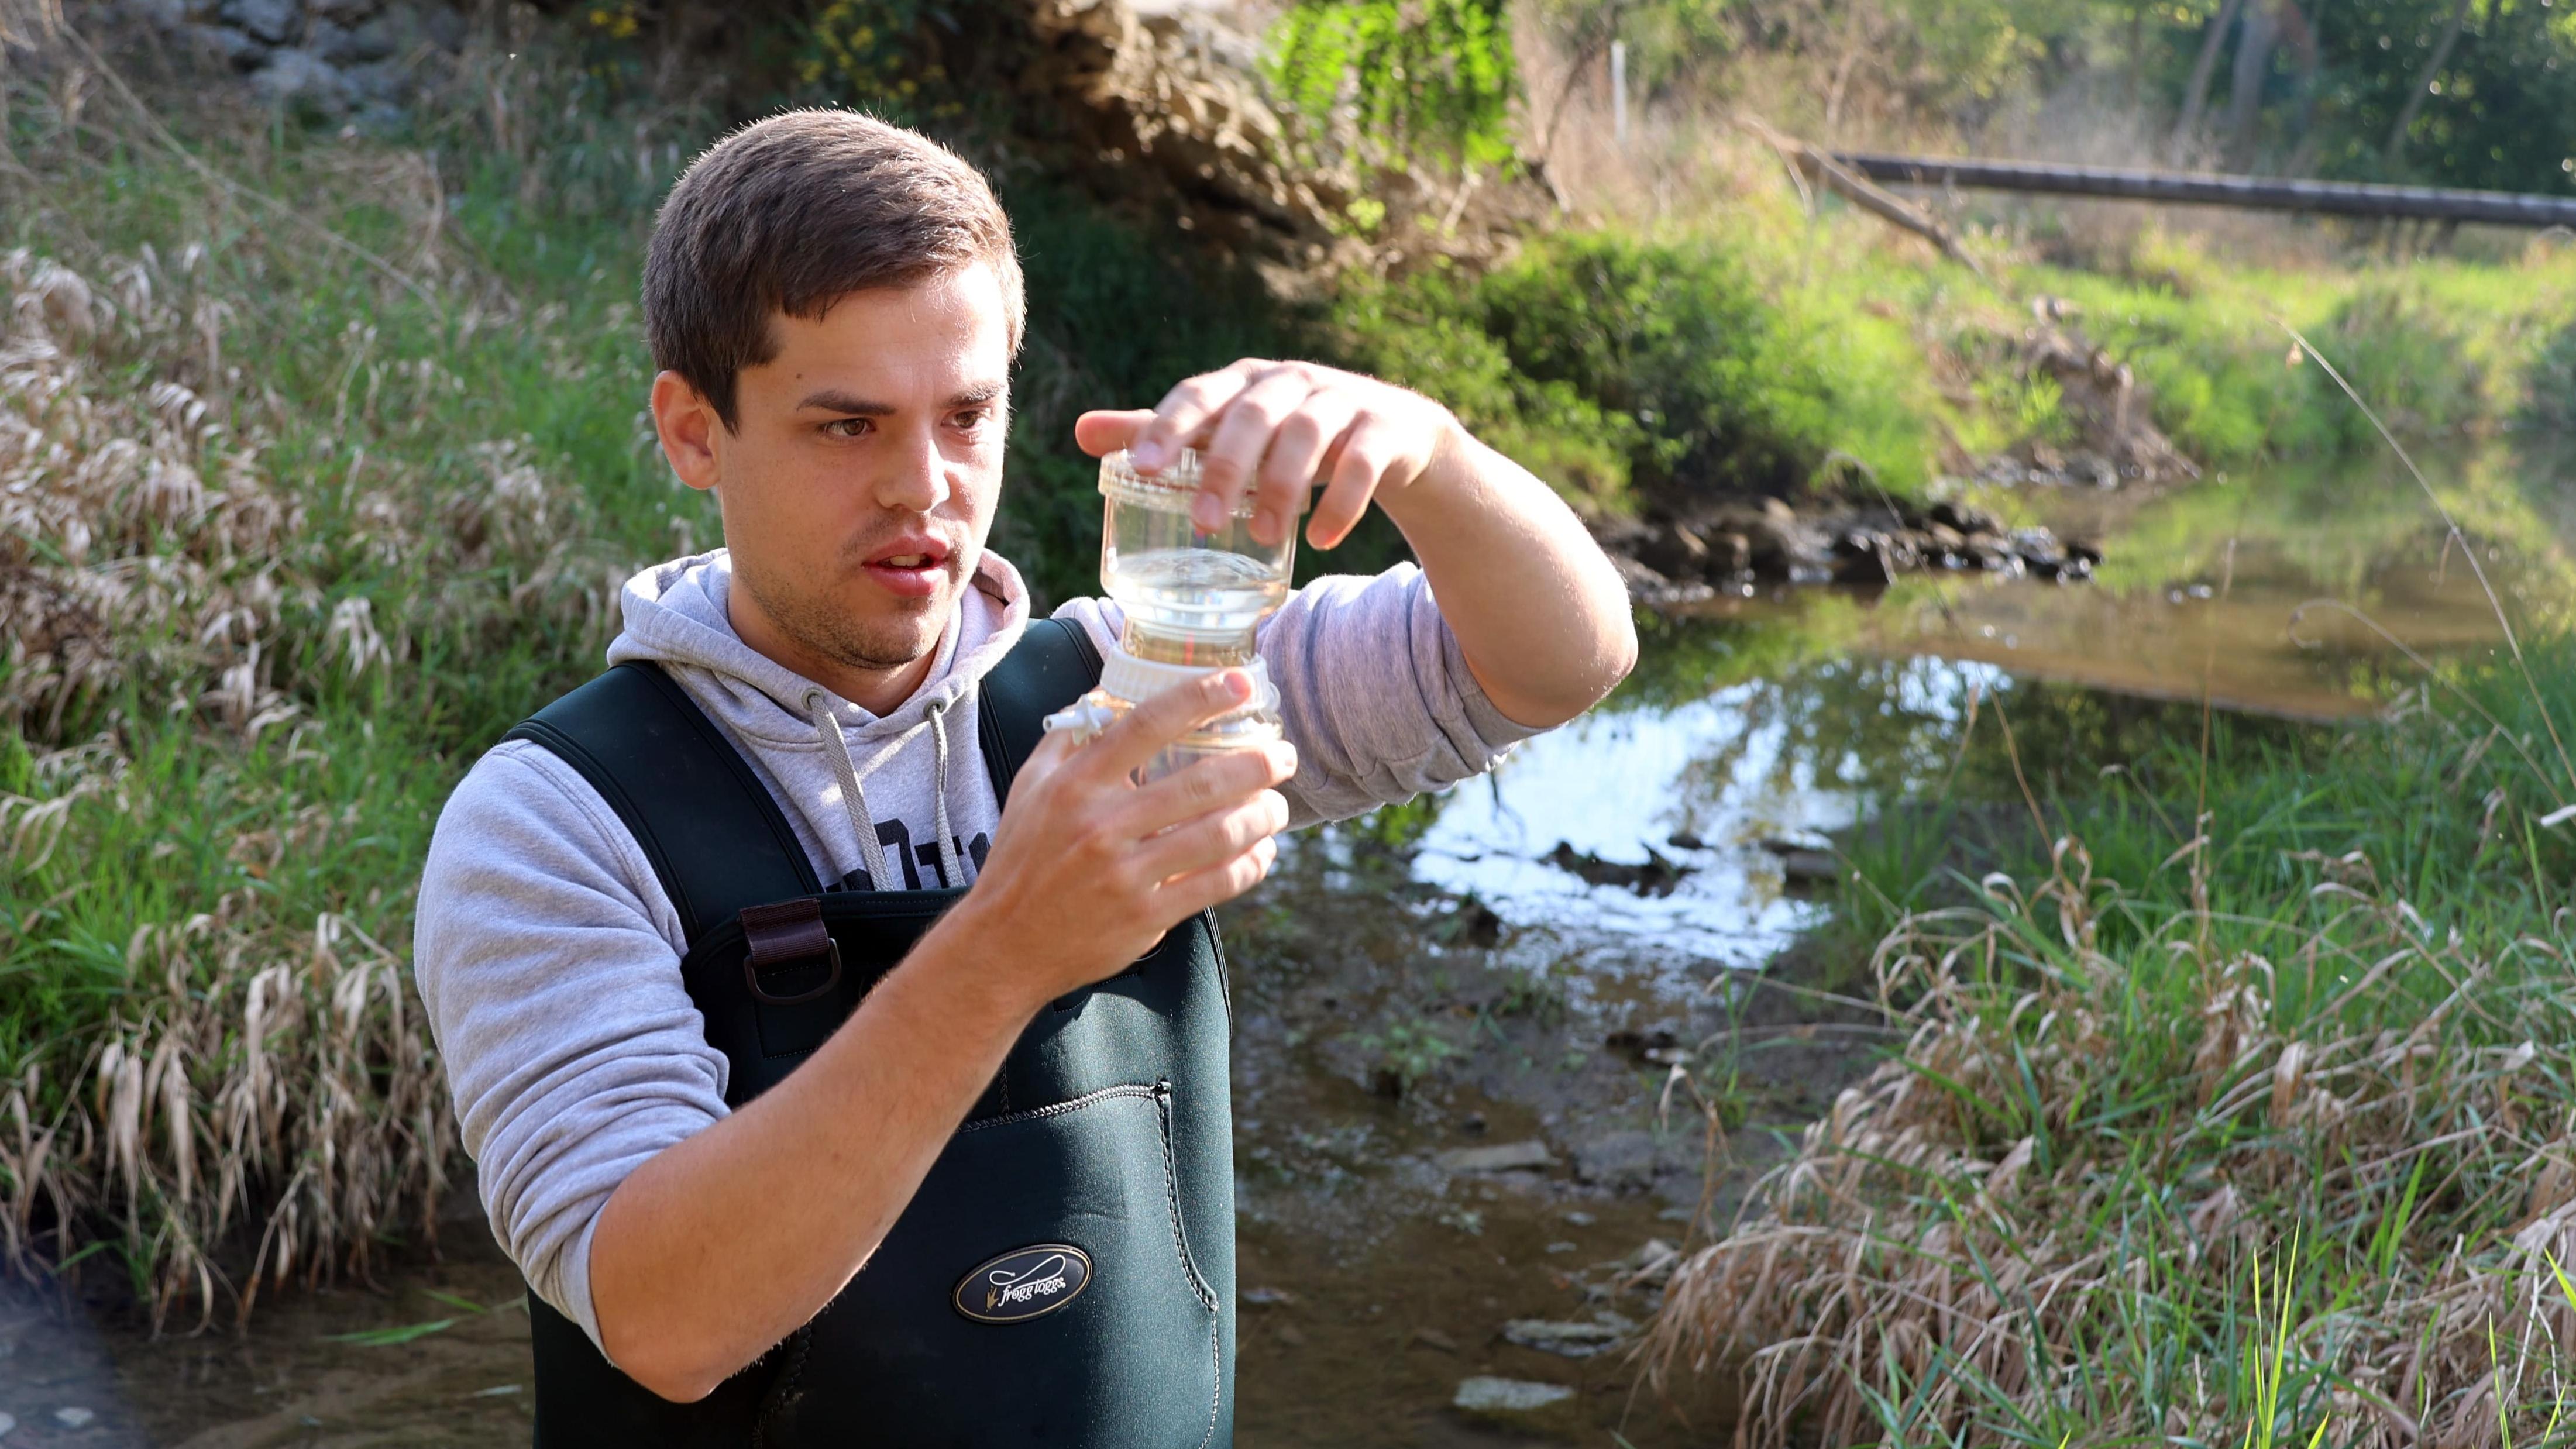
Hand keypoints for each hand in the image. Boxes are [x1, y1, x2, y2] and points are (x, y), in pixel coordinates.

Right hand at [943, 669, 1295, 1004]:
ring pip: (1219, 835)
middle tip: (1283, 756)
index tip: (1241, 684)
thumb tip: (1109, 694)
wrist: (1006, 943)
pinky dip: (1251, 864)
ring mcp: (1126, 875)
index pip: (1146, 725)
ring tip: (1278, 805)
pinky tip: (1263, 851)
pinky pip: (1217, 884)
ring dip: (1263, 815)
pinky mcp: (1146, 916)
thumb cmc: (1023, 857)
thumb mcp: (1031, 787)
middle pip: (1200, 782)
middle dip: (1256, 764)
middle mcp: (1102, 826)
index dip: (1200, 698)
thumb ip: (1070, 738)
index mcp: (1076, 785)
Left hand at [1073, 360, 1464, 550]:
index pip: (1199, 392)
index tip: (1143, 466)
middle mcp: (1291, 381)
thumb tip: (1079, 433)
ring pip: (1308, 436)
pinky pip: (1364, 464)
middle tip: (1202, 520)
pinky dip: (1343, 503)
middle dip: (1225, 467)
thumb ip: (1164, 434)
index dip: (1171, 426)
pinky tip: (1320, 540)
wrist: (1391, 435)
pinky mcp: (1384, 430)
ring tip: (1261, 537)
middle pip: (1253, 415)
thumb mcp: (1228, 433)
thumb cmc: (1288, 435)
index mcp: (1244, 381)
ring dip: (1281, 487)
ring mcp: (1342, 400)